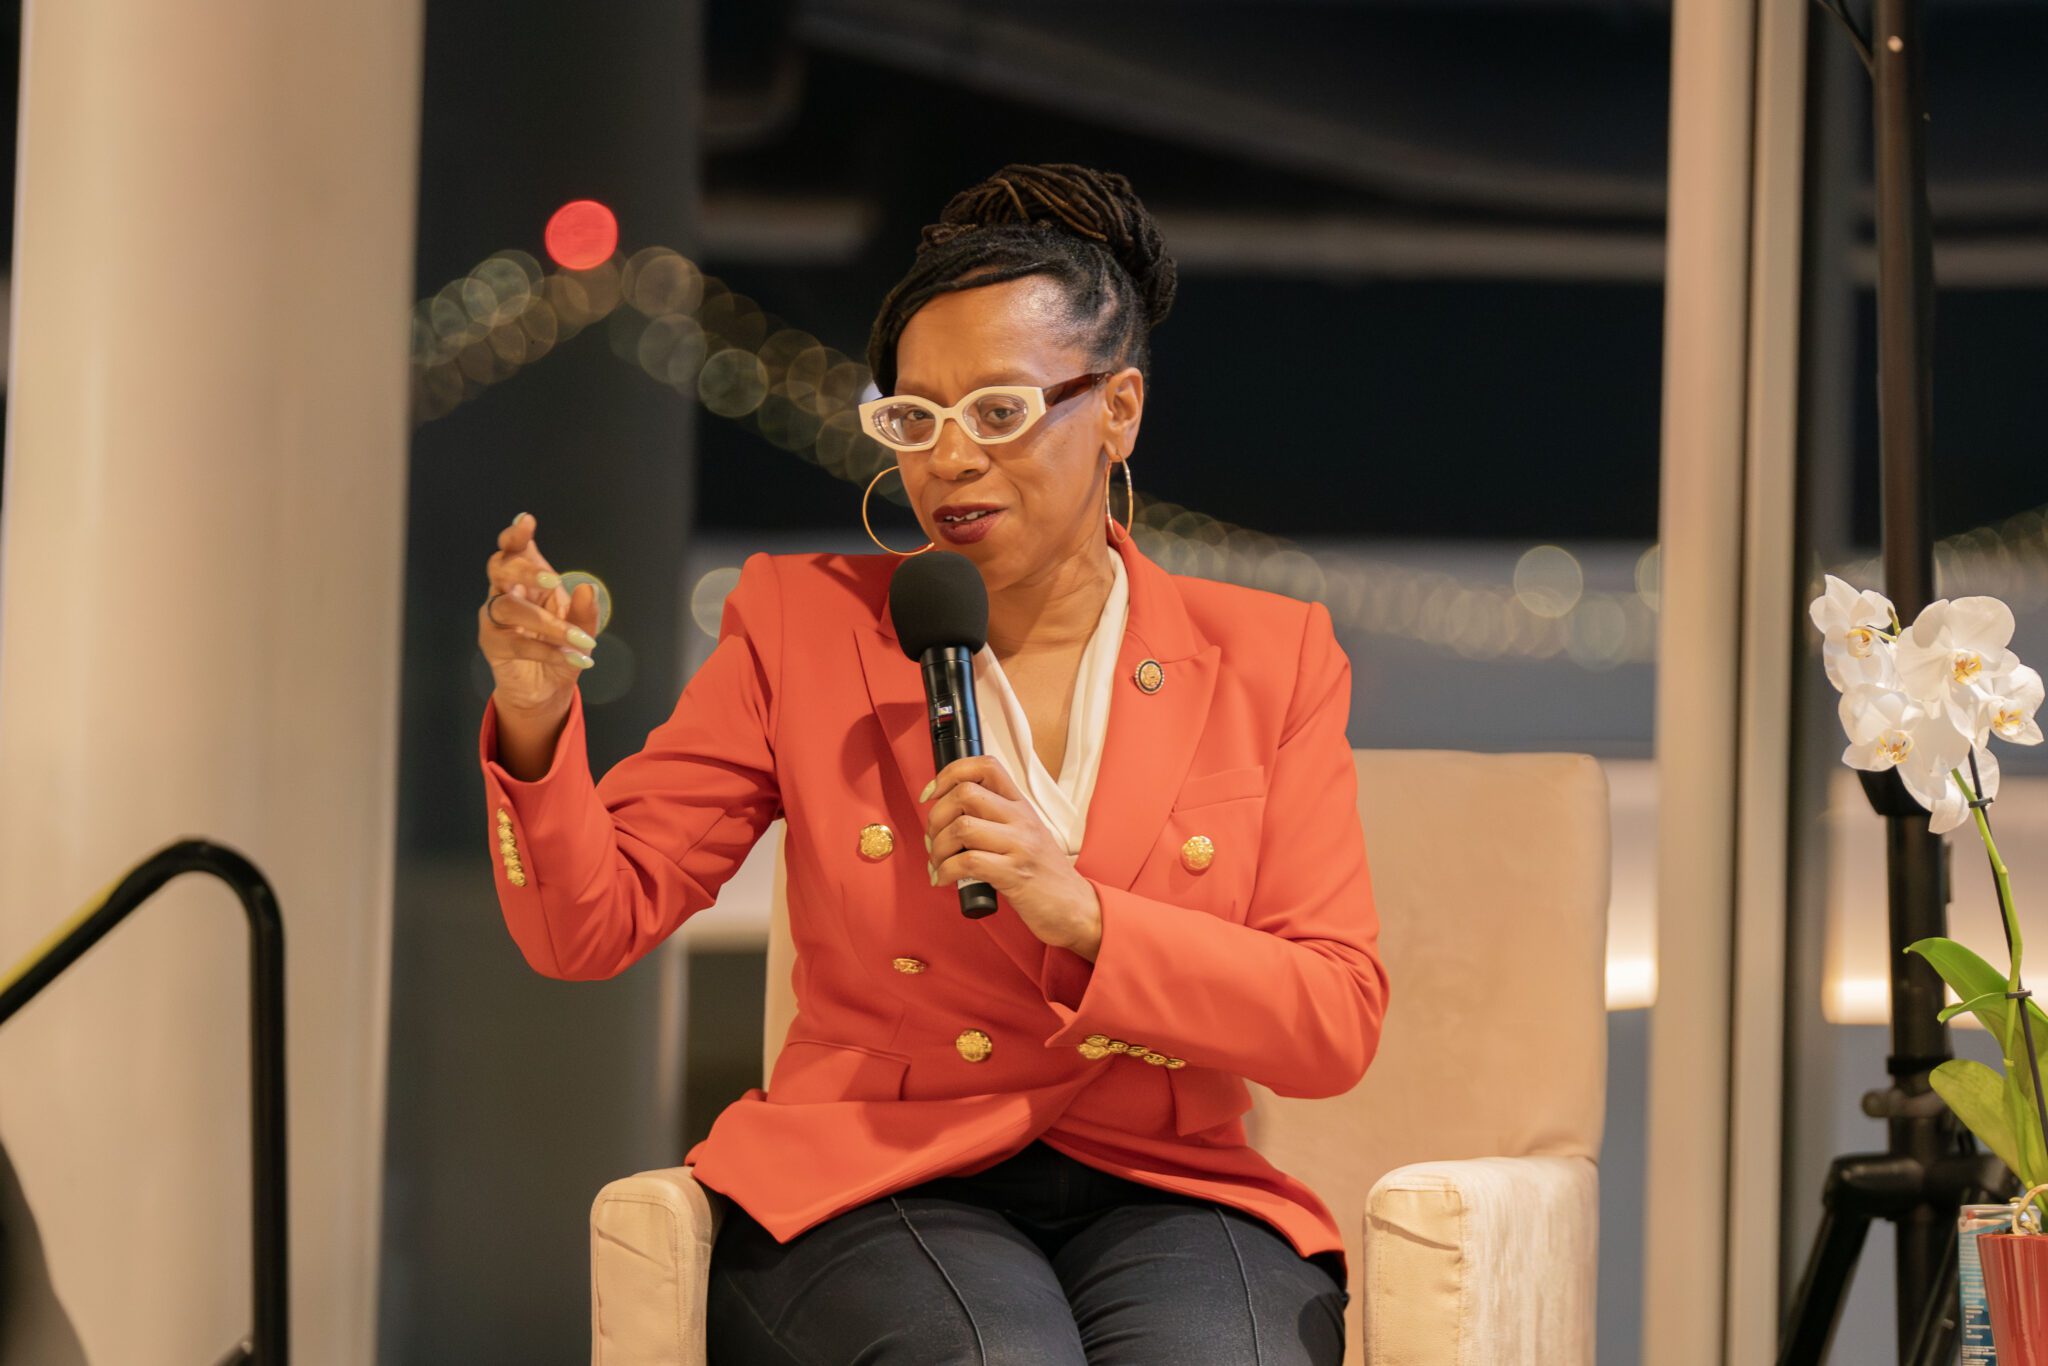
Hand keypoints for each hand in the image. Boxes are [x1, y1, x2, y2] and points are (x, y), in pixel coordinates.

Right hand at [478, 512, 602, 716]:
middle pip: (500, 568)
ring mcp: (495, 618)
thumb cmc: (561, 648)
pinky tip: (571, 658)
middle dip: (524, 570)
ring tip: (579, 639)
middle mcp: (506, 593)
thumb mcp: (581, 629)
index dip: (516, 535)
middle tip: (553, 581)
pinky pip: (514, 643)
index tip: (526, 520)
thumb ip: (584, 611)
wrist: (547, 688)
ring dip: (546, 622)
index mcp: (528, 580)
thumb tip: (586, 587)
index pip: (515, 550)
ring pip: (507, 607)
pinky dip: (546, 650)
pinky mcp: (492, 644)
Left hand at [922, 755, 1102, 956]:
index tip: (932, 794)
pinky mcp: (1014, 874)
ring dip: (937, 847)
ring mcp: (1020, 845)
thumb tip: (947, 815)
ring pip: (961, 827)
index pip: (986, 766)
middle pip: (965, 793)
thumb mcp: (1024, 835)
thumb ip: (994, 820)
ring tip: (938, 862)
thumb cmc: (1042, 875)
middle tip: (932, 838)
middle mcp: (1021, 819)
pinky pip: (967, 862)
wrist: (1074, 908)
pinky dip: (945, 871)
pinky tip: (944, 879)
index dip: (951, 773)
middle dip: (936, 816)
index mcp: (1021, 805)